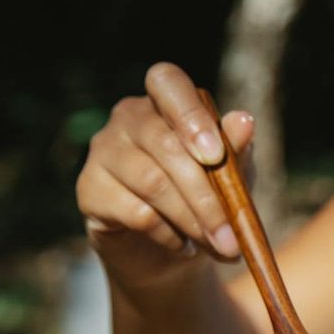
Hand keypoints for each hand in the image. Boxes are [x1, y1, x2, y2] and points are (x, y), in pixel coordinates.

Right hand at [74, 62, 256, 297]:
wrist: (172, 251)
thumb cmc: (206, 200)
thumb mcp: (232, 176)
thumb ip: (236, 149)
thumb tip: (243, 120)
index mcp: (164, 102)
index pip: (167, 81)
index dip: (190, 115)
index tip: (216, 155)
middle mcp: (127, 118)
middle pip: (166, 146)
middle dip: (207, 197)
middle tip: (232, 238)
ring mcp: (103, 150)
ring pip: (152, 183)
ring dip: (192, 221)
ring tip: (217, 245)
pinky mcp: (89, 189)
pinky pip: (136, 213)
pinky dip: (168, 235)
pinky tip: (182, 244)